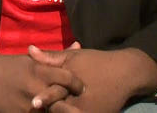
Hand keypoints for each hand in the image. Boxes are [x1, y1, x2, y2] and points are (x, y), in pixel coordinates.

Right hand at [0, 52, 84, 112]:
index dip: (77, 85)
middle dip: (70, 102)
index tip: (81, 88)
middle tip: (75, 104)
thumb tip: (78, 45)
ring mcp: (27, 104)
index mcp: (39, 71)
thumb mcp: (31, 59)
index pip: (68, 79)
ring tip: (58, 108)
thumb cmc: (11, 66)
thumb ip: (55, 56)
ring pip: (52, 112)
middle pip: (62, 98)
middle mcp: (35, 88)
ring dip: (56, 110)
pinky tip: (43, 111)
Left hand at [29, 46, 156, 112]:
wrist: (127, 73)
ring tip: (44, 111)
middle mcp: (85, 109)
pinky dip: (70, 112)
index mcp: (77, 93)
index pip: (56, 100)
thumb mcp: (73, 58)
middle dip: (51, 108)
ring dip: (61, 111)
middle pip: (61, 111)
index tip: (33, 103)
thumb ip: (50, 58)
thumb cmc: (97, 63)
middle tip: (36, 106)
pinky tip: (62, 109)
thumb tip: (29, 50)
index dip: (43, 99)